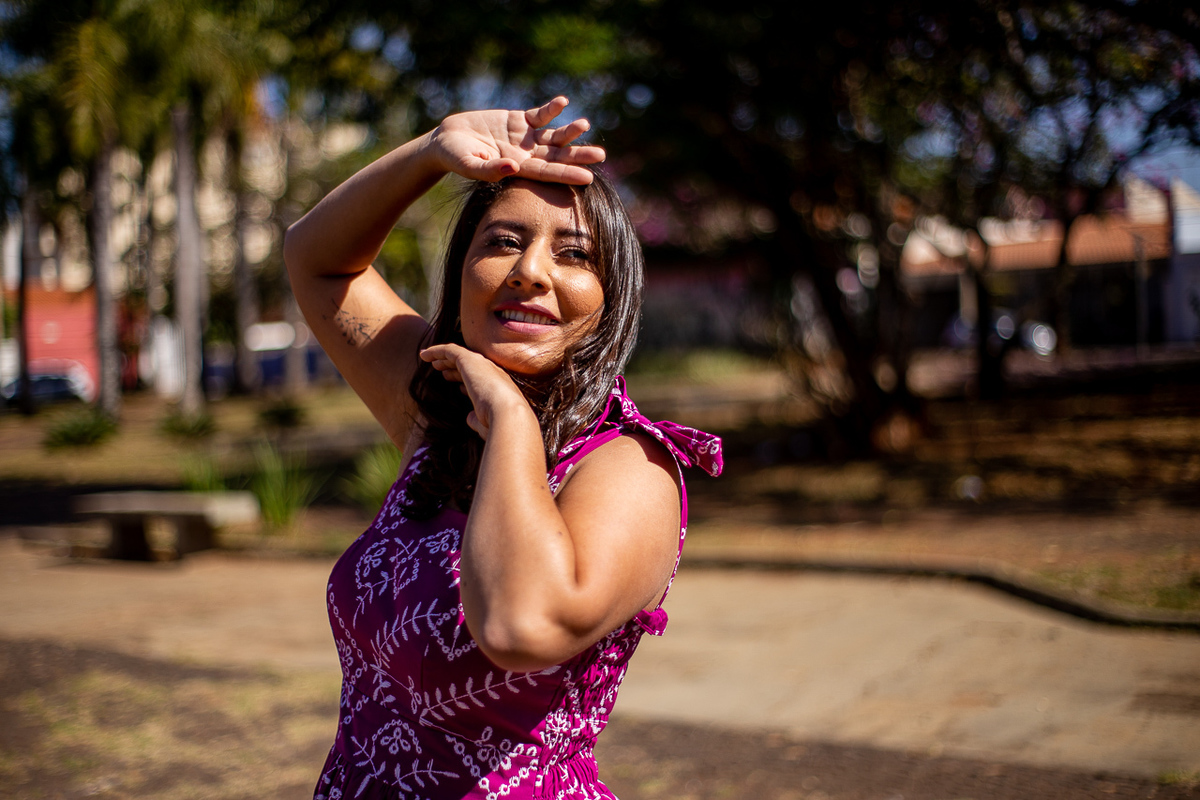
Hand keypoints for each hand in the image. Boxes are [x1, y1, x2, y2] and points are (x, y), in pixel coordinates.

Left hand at [420, 343, 534, 438]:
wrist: (508, 413)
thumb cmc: (500, 425)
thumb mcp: (486, 424)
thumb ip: (478, 420)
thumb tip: (469, 418)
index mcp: (500, 387)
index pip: (481, 380)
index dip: (469, 382)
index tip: (458, 388)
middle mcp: (492, 372)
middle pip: (470, 366)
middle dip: (455, 367)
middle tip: (441, 370)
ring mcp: (481, 365)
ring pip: (459, 356)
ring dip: (444, 357)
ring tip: (429, 360)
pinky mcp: (469, 360)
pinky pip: (450, 350)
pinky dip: (436, 350)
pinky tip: (424, 355)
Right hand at [428, 97, 605, 185]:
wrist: (447, 140)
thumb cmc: (456, 157)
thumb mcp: (470, 165)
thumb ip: (490, 169)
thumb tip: (512, 168)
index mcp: (518, 170)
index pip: (548, 173)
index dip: (567, 174)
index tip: (588, 177)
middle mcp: (527, 154)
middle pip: (557, 155)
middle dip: (578, 155)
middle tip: (601, 155)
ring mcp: (524, 137)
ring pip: (553, 134)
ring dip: (570, 131)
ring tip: (585, 125)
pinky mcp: (519, 119)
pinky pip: (539, 114)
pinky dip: (551, 108)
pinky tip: (563, 102)